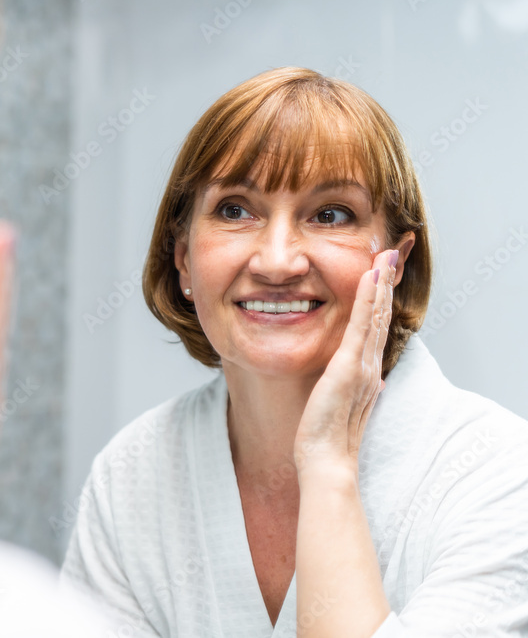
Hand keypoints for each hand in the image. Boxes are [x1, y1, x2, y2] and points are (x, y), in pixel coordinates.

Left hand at [294, 248, 398, 472]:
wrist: (325, 460)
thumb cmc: (326, 436)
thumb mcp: (342, 405)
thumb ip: (357, 390)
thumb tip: (374, 383)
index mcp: (366, 373)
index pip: (375, 330)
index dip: (380, 302)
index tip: (381, 276)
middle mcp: (369, 366)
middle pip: (381, 317)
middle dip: (385, 285)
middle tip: (390, 254)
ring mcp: (361, 365)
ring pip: (375, 316)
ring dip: (380, 284)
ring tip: (385, 256)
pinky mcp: (348, 366)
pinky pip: (360, 326)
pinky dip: (367, 299)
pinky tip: (370, 278)